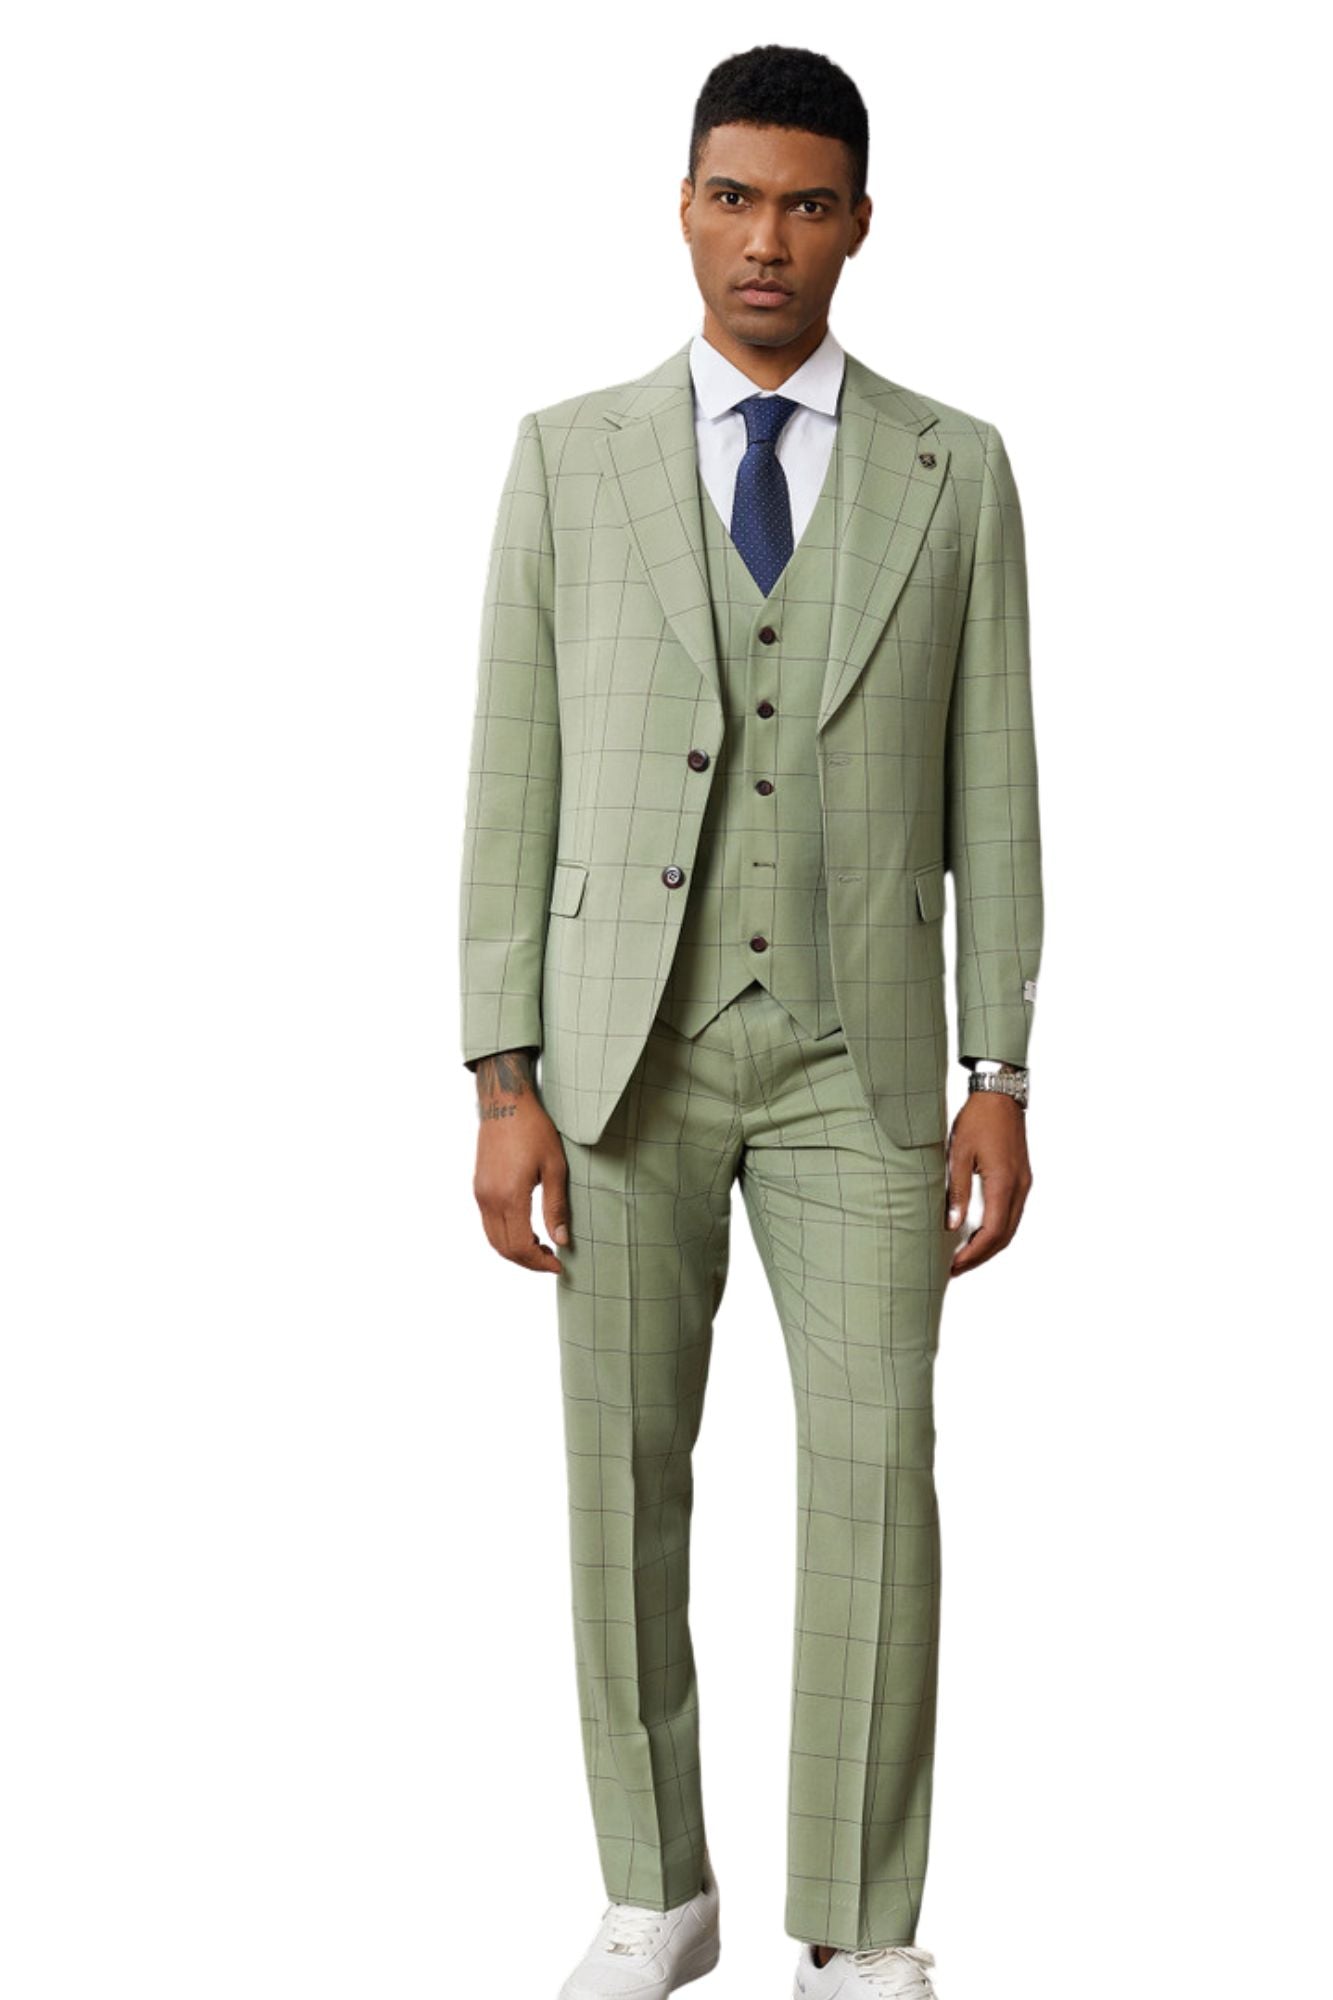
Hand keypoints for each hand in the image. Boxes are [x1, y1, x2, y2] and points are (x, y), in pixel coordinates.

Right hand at [470, 1050, 570, 1273]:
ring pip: (493, 1239)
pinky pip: (489, 1224)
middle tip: (552, 1260)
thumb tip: (562, 1240)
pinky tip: (526, 1230)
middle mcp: (489, 1199)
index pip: (520, 1246)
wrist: (505, 1103)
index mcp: (509, 1196)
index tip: (559, 1265)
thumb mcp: (555, 1167)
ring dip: (516, 1251)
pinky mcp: (479, 1188)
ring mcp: (480, 1194)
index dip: (539, 1263)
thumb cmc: (534, 1130)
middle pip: (504, 1248)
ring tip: (541, 1247)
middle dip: (528, 1261)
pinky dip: (505, 1236)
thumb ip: (556, 1207)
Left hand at [945, 1091, 1032, 1276]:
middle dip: (981, 1256)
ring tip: (964, 1255)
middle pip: (1004, 1236)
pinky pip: (1012, 1213)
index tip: (954, 1265)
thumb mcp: (958, 1154)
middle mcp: (1019, 1187)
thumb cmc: (978, 1120)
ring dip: (989, 1245)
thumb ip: (957, 1191)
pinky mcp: (1022, 1178)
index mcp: (1004, 1183)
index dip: (974, 1254)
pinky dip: (997, 1229)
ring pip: (1010, 1227)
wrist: (1000, 1095)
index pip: (992, 1233)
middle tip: (956, 1268)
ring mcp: (1024, 1183)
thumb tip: (953, 1225)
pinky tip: (978, 1232)